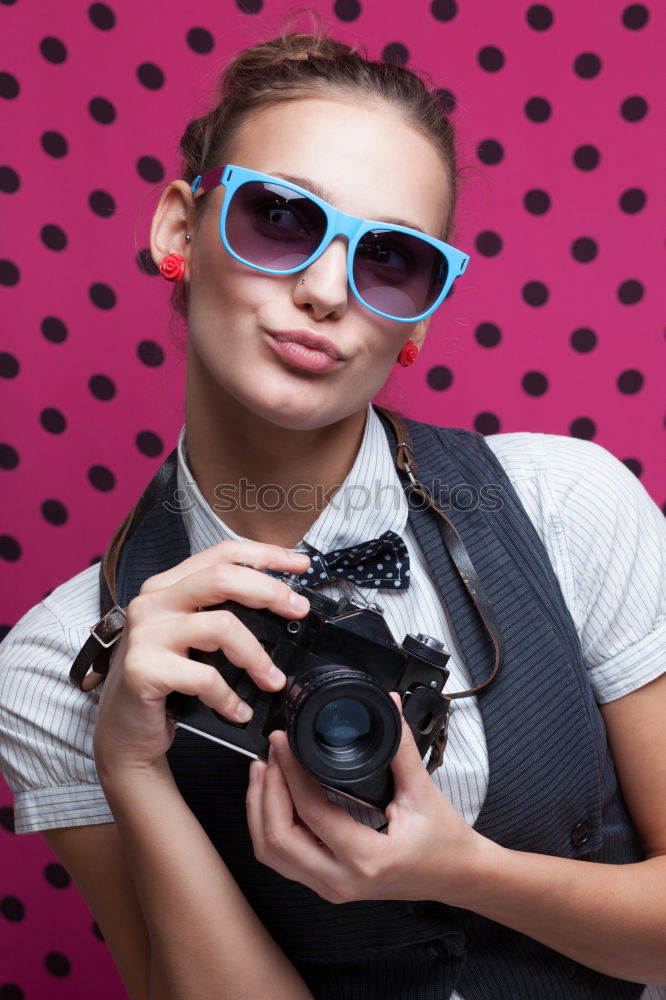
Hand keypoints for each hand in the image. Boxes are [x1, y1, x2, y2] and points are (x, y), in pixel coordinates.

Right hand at [93, 541, 310, 775]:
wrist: (125, 731)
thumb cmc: (166, 680)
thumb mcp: (192, 637)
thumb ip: (222, 611)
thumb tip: (282, 604)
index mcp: (168, 586)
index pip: (221, 554)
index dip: (265, 555)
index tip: (300, 564)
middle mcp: (153, 601)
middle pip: (222, 578)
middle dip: (270, 592)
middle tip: (298, 611)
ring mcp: (145, 634)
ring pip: (220, 626)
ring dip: (256, 656)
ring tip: (273, 680)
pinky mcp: (142, 669)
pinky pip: (203, 676)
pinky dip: (229, 696)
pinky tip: (239, 709)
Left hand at [246, 694, 492, 906]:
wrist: (457, 876)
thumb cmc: (444, 840)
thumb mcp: (423, 791)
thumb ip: (400, 747)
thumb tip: (387, 705)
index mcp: (368, 857)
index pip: (311, 813)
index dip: (290, 773)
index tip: (282, 742)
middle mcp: (342, 880)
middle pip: (277, 841)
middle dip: (265, 793)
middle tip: (269, 754)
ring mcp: (331, 886)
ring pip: (273, 855)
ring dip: (260, 811)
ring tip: (264, 771)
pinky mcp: (327, 883)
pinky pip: (284, 859)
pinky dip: (269, 826)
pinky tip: (273, 797)